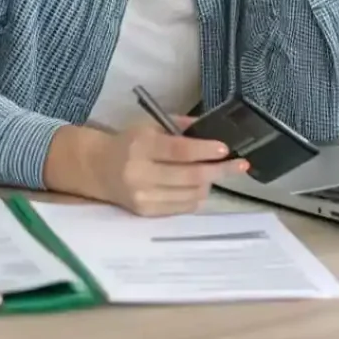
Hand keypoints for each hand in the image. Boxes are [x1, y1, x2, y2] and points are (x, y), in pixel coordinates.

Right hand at [87, 117, 248, 216]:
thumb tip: (212, 130)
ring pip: (190, 194)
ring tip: (217, 172)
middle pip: (189, 176)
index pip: (178, 150)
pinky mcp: (146, 213)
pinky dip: (197, 196)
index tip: (225, 148)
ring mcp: (143, 197)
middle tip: (240, 164)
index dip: (204, 150)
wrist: (98, 169)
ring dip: (210, 183)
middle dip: (219, 170)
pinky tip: (201, 185)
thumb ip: (180, 125)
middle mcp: (140, 174)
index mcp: (141, 146)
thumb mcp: (150, 125)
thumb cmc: (129, 142)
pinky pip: (182, 207)